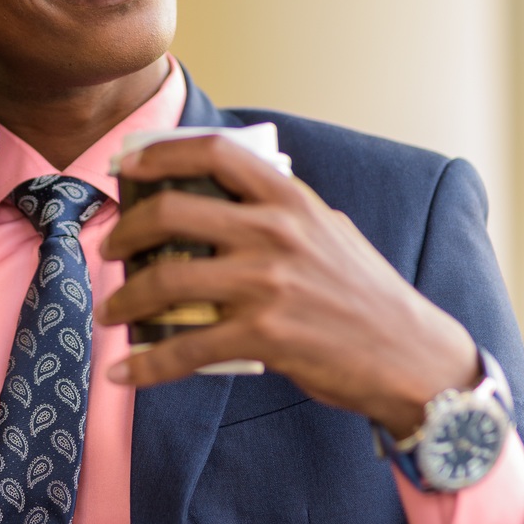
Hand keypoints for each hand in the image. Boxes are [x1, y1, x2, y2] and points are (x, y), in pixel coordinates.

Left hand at [98, 135, 478, 435]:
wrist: (411, 355)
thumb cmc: (366, 294)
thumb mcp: (329, 230)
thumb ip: (281, 211)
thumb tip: (224, 200)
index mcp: (290, 200)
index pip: (215, 153)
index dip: (161, 153)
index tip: (127, 166)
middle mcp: (276, 233)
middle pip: (172, 212)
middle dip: (127, 231)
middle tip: (112, 247)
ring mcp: (268, 285)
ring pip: (167, 281)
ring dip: (125, 299)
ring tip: (113, 309)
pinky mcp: (264, 337)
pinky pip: (185, 349)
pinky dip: (146, 363)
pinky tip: (125, 370)